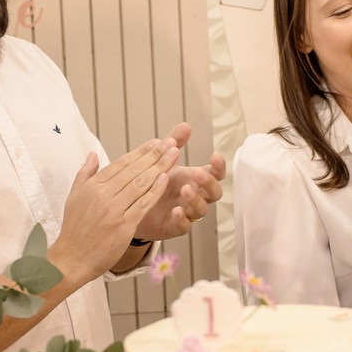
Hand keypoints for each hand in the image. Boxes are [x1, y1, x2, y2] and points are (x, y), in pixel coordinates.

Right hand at [52, 138, 179, 284]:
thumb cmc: (74, 229)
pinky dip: (155, 190)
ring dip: (160, 167)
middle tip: (170, 142)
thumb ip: (85, 174)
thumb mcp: (74, 196)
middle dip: (154, 154)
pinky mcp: (123, 225)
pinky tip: (166, 178)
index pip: (121, 163)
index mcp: (93, 186)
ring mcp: (114, 209)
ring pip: (141, 183)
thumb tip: (93, 154)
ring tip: (174, 154)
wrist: (71, 259)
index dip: (140, 152)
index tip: (154, 143)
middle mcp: (103, 194)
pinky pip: (143, 204)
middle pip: (134, 169)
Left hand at [132, 123, 226, 240]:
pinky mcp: (174, 226)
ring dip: (195, 200)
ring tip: (184, 190)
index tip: (214, 156)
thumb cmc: (154, 181)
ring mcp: (186, 212)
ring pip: (201, 210)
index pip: (216, 173)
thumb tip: (186, 125)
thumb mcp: (163, 160)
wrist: (131, 204)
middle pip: (215, 193)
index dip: (219, 166)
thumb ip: (174, 143)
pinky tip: (176, 210)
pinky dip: (182, 219)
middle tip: (197, 174)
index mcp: (195, 179)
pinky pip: (184, 226)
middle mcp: (195, 196)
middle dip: (209, 183)